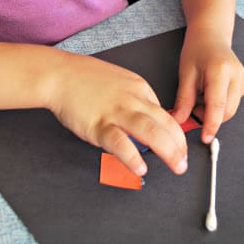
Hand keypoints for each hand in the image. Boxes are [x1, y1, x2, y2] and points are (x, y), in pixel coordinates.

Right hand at [45, 52, 187, 175]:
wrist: (60, 74)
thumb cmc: (86, 79)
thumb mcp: (121, 82)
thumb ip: (136, 100)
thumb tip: (148, 121)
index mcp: (140, 89)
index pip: (166, 114)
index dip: (176, 135)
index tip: (178, 149)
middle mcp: (132, 99)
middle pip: (165, 123)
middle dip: (179, 146)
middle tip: (184, 163)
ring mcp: (116, 112)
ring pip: (150, 131)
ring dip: (168, 152)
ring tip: (176, 167)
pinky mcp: (98, 124)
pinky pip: (120, 143)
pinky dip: (133, 157)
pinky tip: (141, 169)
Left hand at [172, 26, 243, 142]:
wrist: (211, 36)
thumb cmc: (197, 50)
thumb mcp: (186, 74)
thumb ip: (184, 101)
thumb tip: (180, 122)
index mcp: (220, 72)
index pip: (218, 105)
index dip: (211, 124)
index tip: (205, 138)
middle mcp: (237, 77)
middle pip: (226, 111)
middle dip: (208, 116)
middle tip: (192, 105)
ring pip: (229, 109)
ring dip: (213, 110)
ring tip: (201, 93)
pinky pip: (231, 103)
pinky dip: (218, 104)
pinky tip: (210, 90)